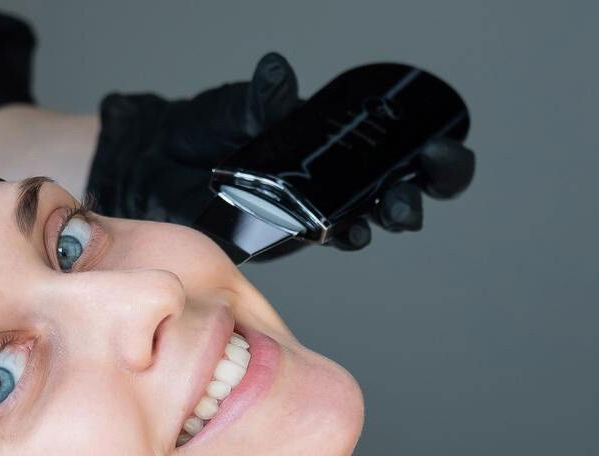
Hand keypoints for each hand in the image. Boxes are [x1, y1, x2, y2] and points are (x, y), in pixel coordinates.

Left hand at [86, 52, 473, 255]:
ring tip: (390, 213)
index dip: (429, 150)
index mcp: (332, 140)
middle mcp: (330, 178)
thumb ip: (262, 97)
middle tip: (421, 185)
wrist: (155, 167)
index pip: (394, 146)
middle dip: (418, 189)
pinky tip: (350, 230)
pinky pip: (322, 238)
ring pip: (365, 218)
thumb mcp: (234, 107)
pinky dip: (341, 234)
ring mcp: (312, 209)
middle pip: (393, 189)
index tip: (442, 146)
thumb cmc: (199, 130)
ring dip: (383, 217)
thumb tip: (278, 74)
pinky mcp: (286, 235)